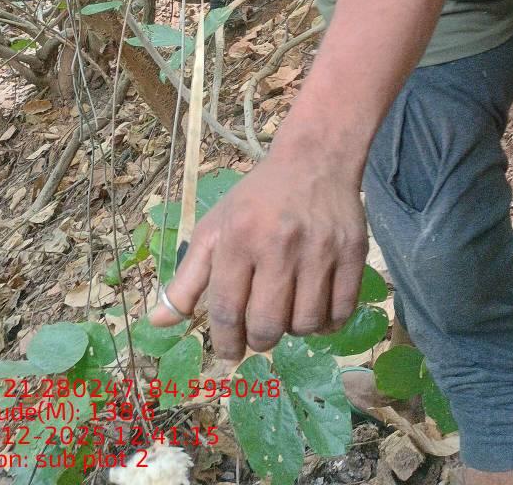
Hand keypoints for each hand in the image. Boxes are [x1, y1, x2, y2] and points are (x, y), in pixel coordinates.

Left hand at [148, 141, 367, 360]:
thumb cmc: (256, 200)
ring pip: (306, 324)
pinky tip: (315, 310)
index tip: (228, 351)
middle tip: (258, 332)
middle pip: (268, 325)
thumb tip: (158, 323)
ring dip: (293, 331)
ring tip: (287, 314)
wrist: (314, 161)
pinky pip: (341, 312)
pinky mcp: (353, 252)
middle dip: (258, 340)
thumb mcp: (215, 229)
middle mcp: (279, 244)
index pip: (228, 310)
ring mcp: (320, 249)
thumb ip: (187, 279)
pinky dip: (327, 323)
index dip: (225, 342)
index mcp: (239, 237)